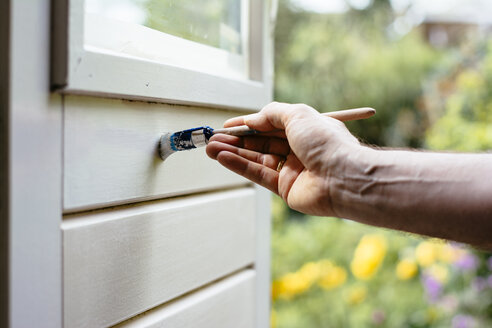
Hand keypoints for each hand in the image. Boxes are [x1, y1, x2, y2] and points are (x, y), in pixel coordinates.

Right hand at [206, 102, 361, 215]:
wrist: (343, 177)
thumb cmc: (326, 142)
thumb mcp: (298, 114)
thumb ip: (272, 114)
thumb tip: (253, 120)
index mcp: (304, 130)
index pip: (271, 125)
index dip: (248, 124)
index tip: (227, 125)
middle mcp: (298, 149)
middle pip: (261, 143)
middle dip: (236, 140)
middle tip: (213, 138)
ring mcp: (292, 170)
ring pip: (256, 159)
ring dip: (233, 153)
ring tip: (209, 147)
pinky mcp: (286, 189)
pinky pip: (258, 175)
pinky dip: (239, 166)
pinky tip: (222, 158)